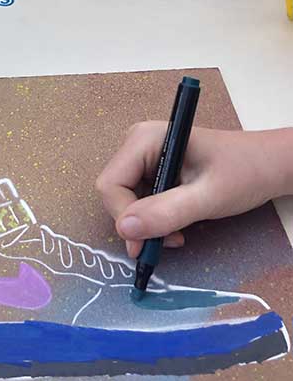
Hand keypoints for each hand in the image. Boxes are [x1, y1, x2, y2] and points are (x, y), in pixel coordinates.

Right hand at [96, 123, 292, 257]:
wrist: (269, 165)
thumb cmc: (245, 173)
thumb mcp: (208, 197)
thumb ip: (166, 213)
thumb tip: (124, 229)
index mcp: (145, 138)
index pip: (111, 184)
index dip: (125, 217)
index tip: (149, 242)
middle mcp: (138, 143)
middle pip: (115, 192)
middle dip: (138, 222)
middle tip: (171, 239)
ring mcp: (144, 155)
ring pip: (126, 199)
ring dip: (147, 223)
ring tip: (178, 232)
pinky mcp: (153, 167)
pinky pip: (139, 198)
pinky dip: (154, 217)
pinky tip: (177, 222)